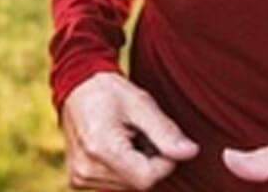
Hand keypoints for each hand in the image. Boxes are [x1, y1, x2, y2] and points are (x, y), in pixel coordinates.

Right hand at [61, 71, 198, 189]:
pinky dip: (122, 168)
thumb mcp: (140, 103)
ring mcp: (80, 176)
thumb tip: (190, 152)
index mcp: (100, 148)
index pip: (148, 177)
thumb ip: (166, 131)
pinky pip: (114, 183)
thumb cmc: (108, 91)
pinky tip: (116, 147)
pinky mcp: (78, 179)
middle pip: (139, 183)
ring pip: (129, 185)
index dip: (163, 160)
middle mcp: (86, 168)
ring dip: (136, 165)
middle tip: (138, 133)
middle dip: (149, 161)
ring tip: (125, 137)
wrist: (77, 86)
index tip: (157, 137)